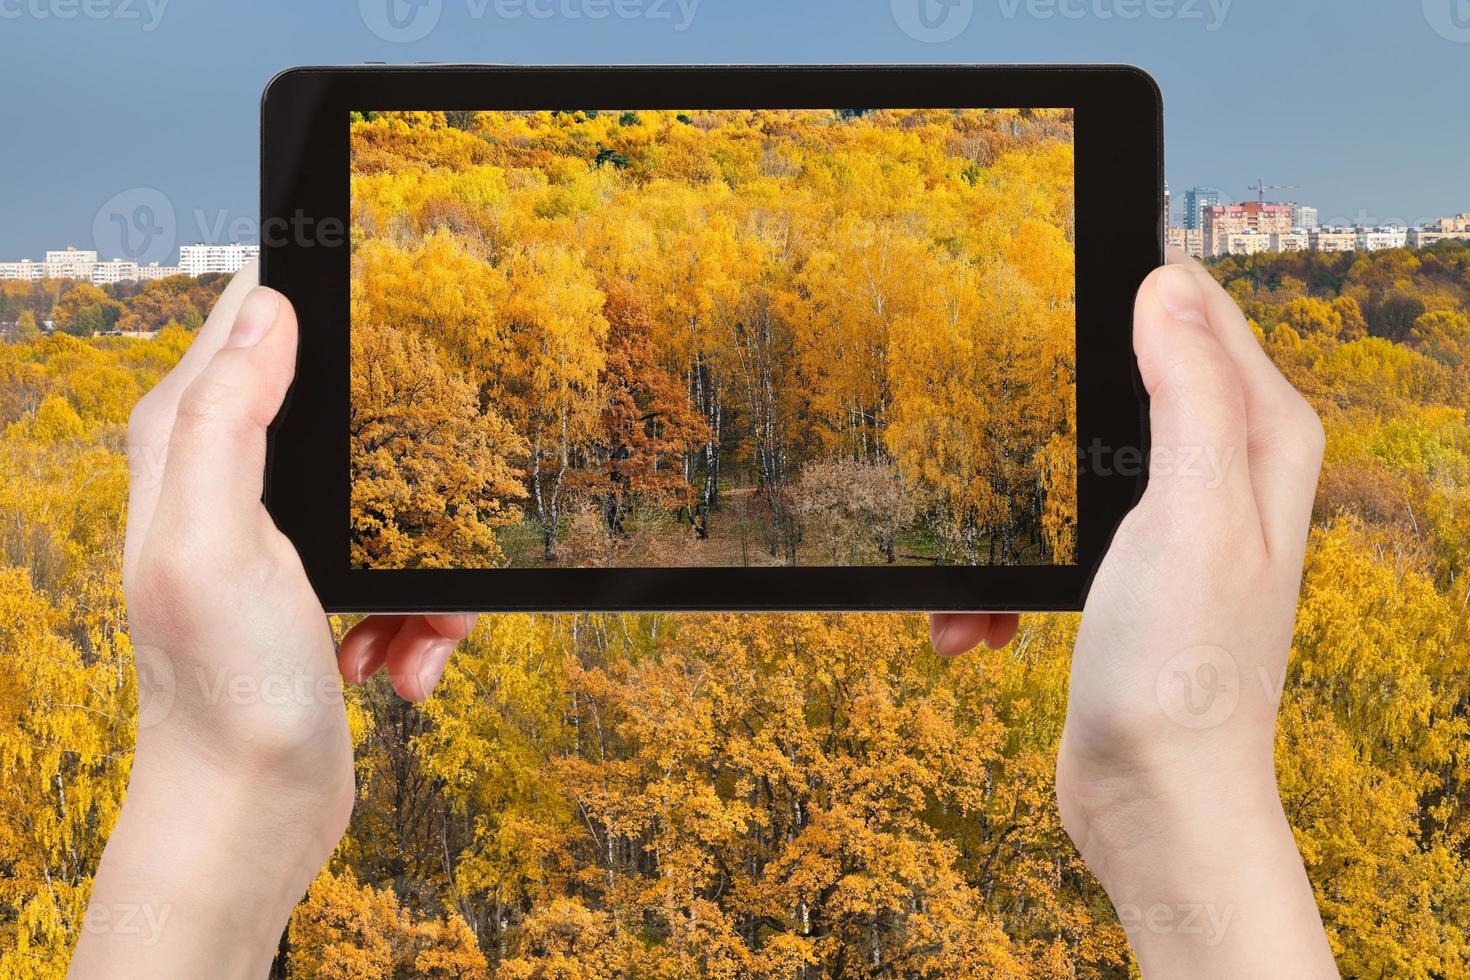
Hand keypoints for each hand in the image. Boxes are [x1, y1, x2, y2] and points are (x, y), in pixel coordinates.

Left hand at [71, 265, 474, 977]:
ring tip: (410, 629)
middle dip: (406, 467)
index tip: (382, 295)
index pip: (246, 323)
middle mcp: (229, 485)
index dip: (311, 300)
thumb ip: (228, 417)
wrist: (252, 808)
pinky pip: (405, 576)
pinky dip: (418, 620)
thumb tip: (267, 306)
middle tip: (426, 510)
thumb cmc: (224, 687)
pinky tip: (398, 662)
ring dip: (425, 569)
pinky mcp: (326, 594)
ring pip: (394, 503)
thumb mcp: (216, 538)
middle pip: (346, 414)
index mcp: (189, 447)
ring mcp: (281, 543)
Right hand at [931, 251, 1336, 976]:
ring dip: (1012, 511)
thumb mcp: (1188, 510)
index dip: (1137, 288)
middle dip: (1048, 410)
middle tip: (990, 415)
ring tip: (980, 564)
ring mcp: (1171, 532)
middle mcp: (1225, 479)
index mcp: (1259, 443)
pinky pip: (1044, 545)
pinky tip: (976, 621)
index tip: (1055, 270)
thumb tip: (1167, 284)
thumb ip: (1190, 391)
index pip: (1203, 316)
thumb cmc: (1180, 670)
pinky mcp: (1121, 582)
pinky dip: (1002, 580)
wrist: (1154, 801)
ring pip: (1065, 471)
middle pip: (1122, 388)